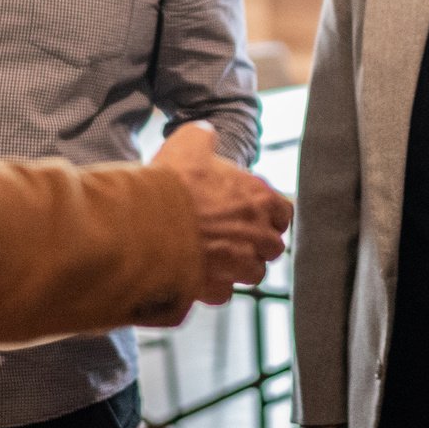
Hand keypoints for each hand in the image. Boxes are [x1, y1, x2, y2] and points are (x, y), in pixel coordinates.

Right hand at [154, 123, 291, 303]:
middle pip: (272, 246)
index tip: (255, 213)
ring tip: (215, 256)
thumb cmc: (171, 182)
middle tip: (233, 235)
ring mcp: (238, 265)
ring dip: (239, 266)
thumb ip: (204, 136)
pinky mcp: (216, 288)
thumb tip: (204, 134)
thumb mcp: (189, 141)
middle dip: (257, 243)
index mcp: (258, 199)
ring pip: (253, 273)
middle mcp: (256, 235)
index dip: (270, 213)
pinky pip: (224, 293)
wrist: (144, 222)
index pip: (284, 212)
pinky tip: (197, 272)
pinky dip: (214, 286)